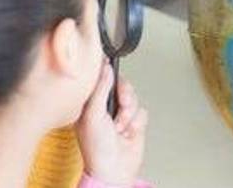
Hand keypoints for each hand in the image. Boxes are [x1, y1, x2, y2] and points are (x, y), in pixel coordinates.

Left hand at [77, 63, 147, 187]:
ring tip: (120, 127)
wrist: (114, 170)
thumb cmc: (97, 149)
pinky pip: (142, 111)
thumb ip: (100, 89)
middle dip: (124, 97)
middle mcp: (105, 107)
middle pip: (121, 85)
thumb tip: (105, 68)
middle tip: (121, 107)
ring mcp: (120, 114)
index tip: (111, 63)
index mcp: (90, 103)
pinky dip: (137, 123)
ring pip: (134, 98)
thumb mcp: (93, 114)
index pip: (101, 79)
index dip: (108, 72)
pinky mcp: (134, 122)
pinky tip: (127, 133)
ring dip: (129, 114)